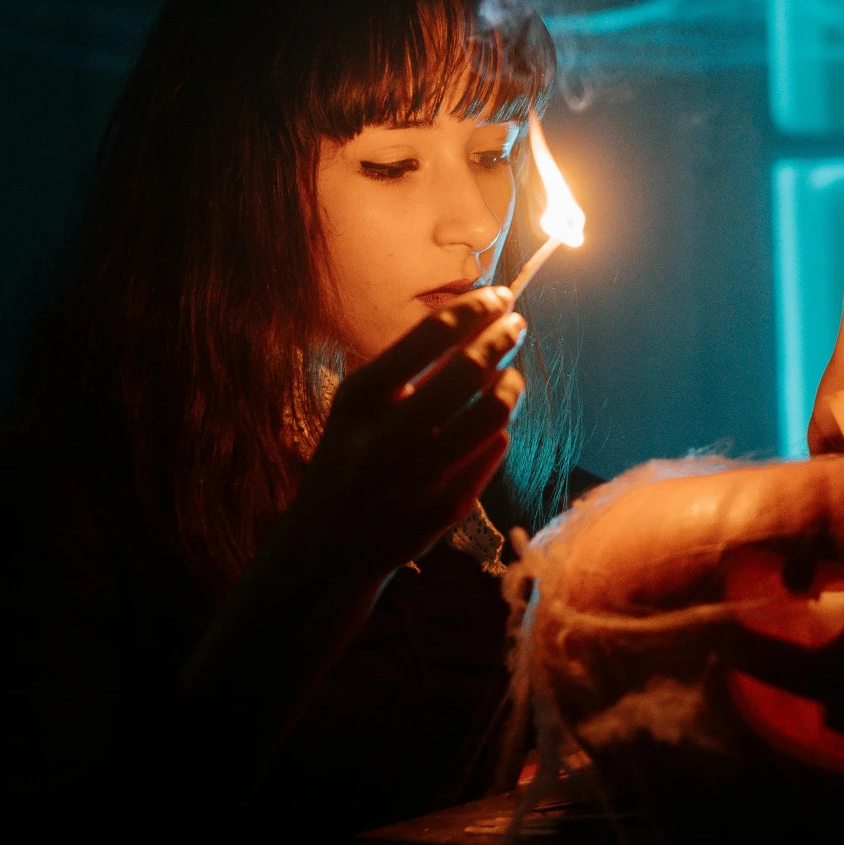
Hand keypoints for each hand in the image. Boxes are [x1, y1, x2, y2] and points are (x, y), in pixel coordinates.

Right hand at [288, 288, 526, 584]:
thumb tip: (470, 324)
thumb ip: (402, 371)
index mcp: (359, 399)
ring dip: (511, 381)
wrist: (327, 549)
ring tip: (510, 373)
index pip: (432, 335)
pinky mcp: (449, 505)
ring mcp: (422, 474)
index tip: (497, 295)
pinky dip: (499, 427)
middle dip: (503, 336)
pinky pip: (494, 450)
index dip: (475, 308)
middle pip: (470, 368)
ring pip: (494, 410)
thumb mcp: (353, 410)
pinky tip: (493, 419)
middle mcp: (390, 435)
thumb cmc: (345, 462)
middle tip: (516, 323)